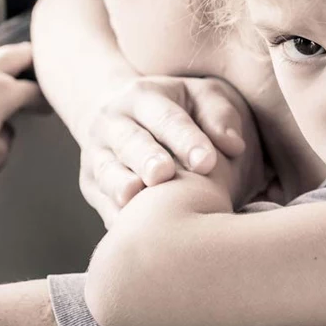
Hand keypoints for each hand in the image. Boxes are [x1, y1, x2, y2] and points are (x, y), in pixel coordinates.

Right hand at [80, 76, 253, 226]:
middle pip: (130, 141)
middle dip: (146, 158)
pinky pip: (100, 202)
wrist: (120, 116)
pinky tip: (129, 228)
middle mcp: (113, 122)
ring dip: (120, 186)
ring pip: (107, 171)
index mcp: (143, 96)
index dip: (186, 139)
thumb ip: (219, 114)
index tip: (208, 162)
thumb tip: (234, 146)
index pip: (166, 117)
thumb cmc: (177, 109)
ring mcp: (97, 154)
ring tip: (135, 198)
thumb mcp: (201, 96)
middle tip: (163, 175)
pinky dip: (113, 215)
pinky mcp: (91, 184)